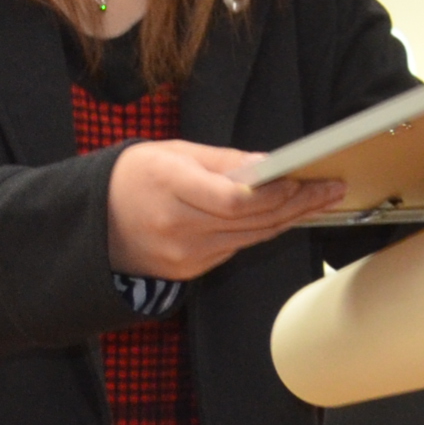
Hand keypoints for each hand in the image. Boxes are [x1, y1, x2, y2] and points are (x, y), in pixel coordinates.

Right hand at [105, 140, 345, 281]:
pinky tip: (285, 216)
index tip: (305, 180)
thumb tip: (269, 167)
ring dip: (288, 219)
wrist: (91, 221)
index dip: (274, 193)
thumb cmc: (134, 177)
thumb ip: (224, 162)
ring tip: (321, 200)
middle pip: (251, 221)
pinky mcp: (188, 271)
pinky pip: (234, 249)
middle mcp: (177, 228)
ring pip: (249, 238)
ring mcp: (182, 255)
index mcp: (169, 188)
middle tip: (332, 188)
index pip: (235, 200)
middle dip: (297, 204)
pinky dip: (261, 232)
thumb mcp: (174, 153)